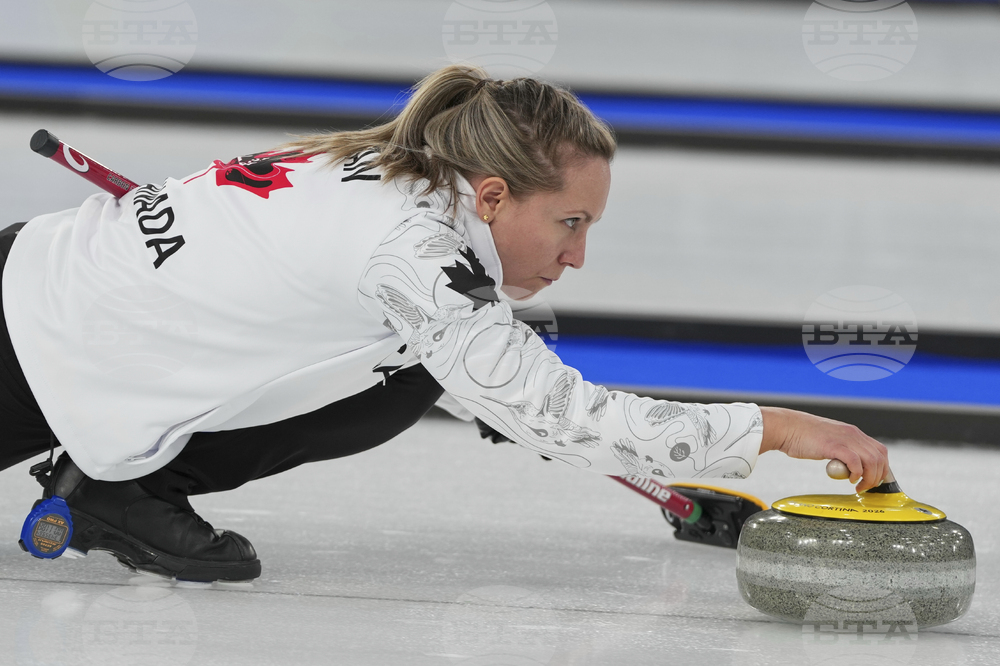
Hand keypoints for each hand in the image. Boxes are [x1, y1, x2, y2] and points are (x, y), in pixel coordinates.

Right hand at [758, 406, 888, 492]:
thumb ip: (841, 450)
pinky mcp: (834, 446)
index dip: (881, 467)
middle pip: (879, 457)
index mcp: (852, 432)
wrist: (786, 427)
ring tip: (858, 486)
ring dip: (869, 478)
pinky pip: (855, 461)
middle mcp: (852, 434)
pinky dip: (857, 473)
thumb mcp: (829, 441)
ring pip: (871, 460)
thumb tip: (847, 466)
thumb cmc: (802, 436)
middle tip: (865, 487)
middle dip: (877, 476)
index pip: (879, 450)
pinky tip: (849, 479)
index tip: (874, 479)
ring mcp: (844, 439)